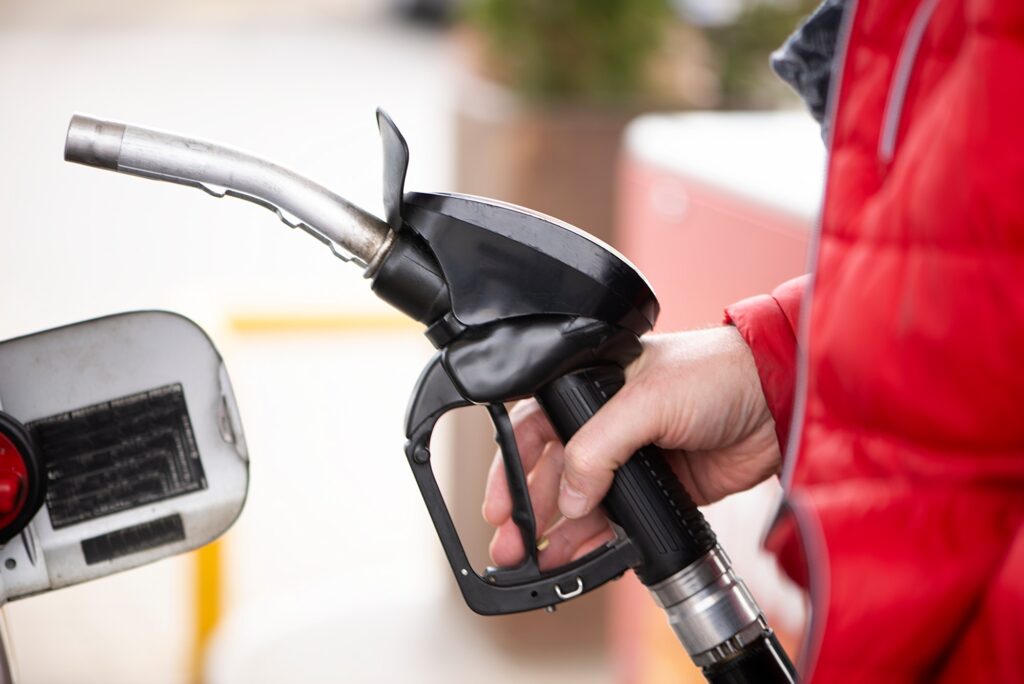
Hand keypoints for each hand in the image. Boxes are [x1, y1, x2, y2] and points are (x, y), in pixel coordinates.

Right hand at [482, 326, 781, 569]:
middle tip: (509, 546)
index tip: (498, 505)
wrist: (778, 402)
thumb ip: (597, 447)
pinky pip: (616, 520)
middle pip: (551, 472)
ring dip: (556, 533)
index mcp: (590, 385)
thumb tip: (566, 498)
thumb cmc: (715, 373)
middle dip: (527, 510)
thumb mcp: (645, 399)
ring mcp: (630, 458)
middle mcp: (604, 422)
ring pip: (580, 502)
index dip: (510, 466)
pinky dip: (596, 541)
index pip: (534, 426)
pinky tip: (578, 559)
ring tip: (534, 563)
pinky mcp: (657, 489)